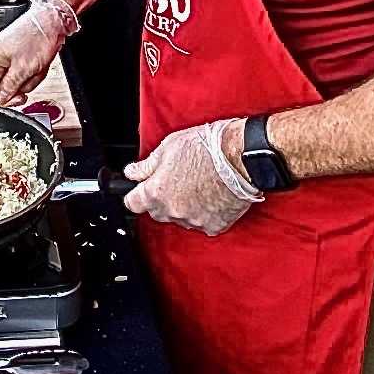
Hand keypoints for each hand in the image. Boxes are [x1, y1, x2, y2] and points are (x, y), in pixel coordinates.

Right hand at [0, 7, 66, 122]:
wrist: (52, 20)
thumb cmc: (36, 36)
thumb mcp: (23, 68)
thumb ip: (10, 88)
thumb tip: (0, 100)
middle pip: (2, 90)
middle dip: (17, 91)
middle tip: (25, 88)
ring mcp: (8, 59)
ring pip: (17, 84)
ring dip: (29, 80)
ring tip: (36, 67)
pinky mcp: (20, 58)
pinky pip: (25, 76)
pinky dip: (34, 74)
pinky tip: (39, 65)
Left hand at [123, 122, 255, 236]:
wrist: (241, 156)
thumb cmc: (207, 147)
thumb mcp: (169, 147)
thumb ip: (146, 166)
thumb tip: (132, 173)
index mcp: (156, 192)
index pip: (132, 203)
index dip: (136, 193)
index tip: (140, 189)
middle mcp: (172, 211)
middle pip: (157, 211)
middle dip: (161, 199)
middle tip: (177, 179)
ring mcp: (193, 221)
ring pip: (180, 218)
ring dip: (184, 206)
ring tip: (199, 184)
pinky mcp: (214, 226)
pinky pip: (203, 223)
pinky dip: (205, 213)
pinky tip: (212, 195)